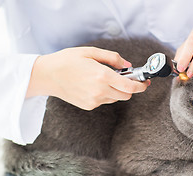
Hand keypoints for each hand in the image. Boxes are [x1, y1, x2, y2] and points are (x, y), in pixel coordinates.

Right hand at [27, 47, 149, 109]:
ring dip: (116, 90)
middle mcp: (100, 91)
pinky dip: (105, 94)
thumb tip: (127, 65)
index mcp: (102, 76)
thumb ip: (113, 58)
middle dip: (129, 88)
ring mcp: (94, 101)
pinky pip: (104, 101)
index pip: (130, 86)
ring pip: (115, 99)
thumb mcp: (91, 52)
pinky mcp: (88, 106)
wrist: (48, 75)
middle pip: (126, 95)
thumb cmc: (67, 61)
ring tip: (104, 79)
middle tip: (125, 78)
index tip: (145, 83)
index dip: (141, 86)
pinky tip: (94, 85)